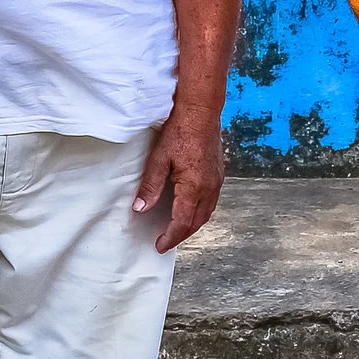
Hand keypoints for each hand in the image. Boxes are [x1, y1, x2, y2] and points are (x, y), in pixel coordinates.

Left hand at [135, 108, 225, 252]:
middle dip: (181, 235)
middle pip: (197, 222)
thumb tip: (140, 208)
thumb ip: (150, 186)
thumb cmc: (180, 132)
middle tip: (166, 241)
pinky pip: (211, 202)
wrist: (201, 113)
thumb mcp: (158, 159)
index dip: (170, 237)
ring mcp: (216, 182)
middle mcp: (209, 188)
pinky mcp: (219, 175)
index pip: (182, 222)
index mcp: (193, 187)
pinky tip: (190, 208)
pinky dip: (200, 212)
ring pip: (206, 213)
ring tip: (176, 229)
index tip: (159, 245)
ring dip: (192, 225)